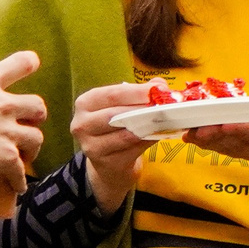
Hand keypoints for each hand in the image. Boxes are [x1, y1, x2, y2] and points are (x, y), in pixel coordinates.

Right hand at [0, 50, 46, 191]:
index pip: (18, 63)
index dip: (27, 63)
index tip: (33, 63)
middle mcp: (4, 104)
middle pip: (37, 106)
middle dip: (36, 116)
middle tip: (29, 123)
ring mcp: (8, 131)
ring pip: (36, 138)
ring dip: (31, 147)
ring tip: (24, 155)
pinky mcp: (9, 156)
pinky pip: (21, 171)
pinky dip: (19, 180)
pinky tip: (17, 186)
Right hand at [69, 81, 162, 211]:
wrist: (108, 163)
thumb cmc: (115, 127)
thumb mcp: (122, 106)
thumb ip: (139, 93)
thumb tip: (160, 84)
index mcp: (85, 103)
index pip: (113, 94)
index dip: (138, 91)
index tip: (160, 89)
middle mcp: (82, 124)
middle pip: (116, 114)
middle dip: (143, 109)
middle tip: (166, 105)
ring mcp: (91, 146)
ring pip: (124, 134)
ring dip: (148, 126)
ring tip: (165, 120)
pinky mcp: (104, 163)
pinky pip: (131, 150)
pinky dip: (147, 141)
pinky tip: (158, 135)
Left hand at [186, 74, 248, 179]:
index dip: (241, 130)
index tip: (225, 124)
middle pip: (236, 143)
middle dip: (214, 135)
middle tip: (194, 129)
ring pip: (227, 148)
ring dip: (207, 141)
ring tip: (186, 132)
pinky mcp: (248, 154)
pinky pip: (227, 149)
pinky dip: (210, 143)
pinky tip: (193, 137)